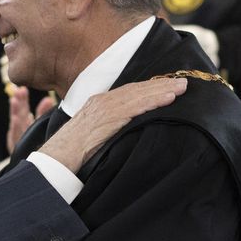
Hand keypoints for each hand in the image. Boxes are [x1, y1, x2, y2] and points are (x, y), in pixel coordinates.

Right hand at [6, 85, 55, 152]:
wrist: (28, 162)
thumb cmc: (32, 142)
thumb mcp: (37, 125)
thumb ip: (41, 112)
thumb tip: (48, 99)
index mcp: (24, 122)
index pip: (23, 108)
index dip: (23, 99)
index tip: (23, 89)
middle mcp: (19, 128)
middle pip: (19, 112)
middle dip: (18, 102)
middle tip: (18, 91)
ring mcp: (17, 136)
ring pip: (16, 121)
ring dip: (15, 111)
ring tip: (14, 100)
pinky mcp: (15, 144)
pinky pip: (16, 135)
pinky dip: (15, 127)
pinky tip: (15, 119)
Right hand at [39, 77, 186, 169]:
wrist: (57, 158)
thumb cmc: (71, 154)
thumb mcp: (93, 137)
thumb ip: (108, 130)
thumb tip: (123, 134)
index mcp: (98, 105)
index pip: (129, 93)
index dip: (149, 89)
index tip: (167, 87)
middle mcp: (102, 102)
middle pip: (137, 90)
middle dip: (161, 85)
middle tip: (183, 82)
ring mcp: (105, 108)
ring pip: (139, 95)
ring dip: (162, 90)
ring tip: (182, 88)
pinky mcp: (108, 117)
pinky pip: (136, 106)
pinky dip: (154, 100)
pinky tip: (169, 98)